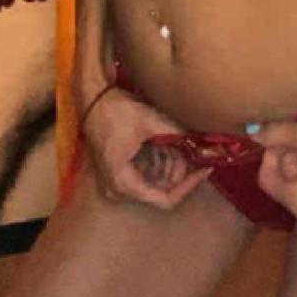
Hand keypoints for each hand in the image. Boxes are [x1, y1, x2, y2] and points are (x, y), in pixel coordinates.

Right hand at [80, 86, 214, 211]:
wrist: (92, 98)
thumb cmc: (116, 111)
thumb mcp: (150, 122)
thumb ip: (178, 135)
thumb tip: (204, 143)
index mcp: (125, 183)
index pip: (165, 198)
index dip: (188, 185)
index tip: (204, 170)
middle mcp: (119, 189)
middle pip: (160, 189)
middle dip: (178, 168)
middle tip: (191, 148)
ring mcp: (117, 181)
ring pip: (154, 180)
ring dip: (169, 161)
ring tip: (176, 140)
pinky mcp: (119, 170)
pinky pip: (145, 172)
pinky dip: (158, 159)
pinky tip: (164, 141)